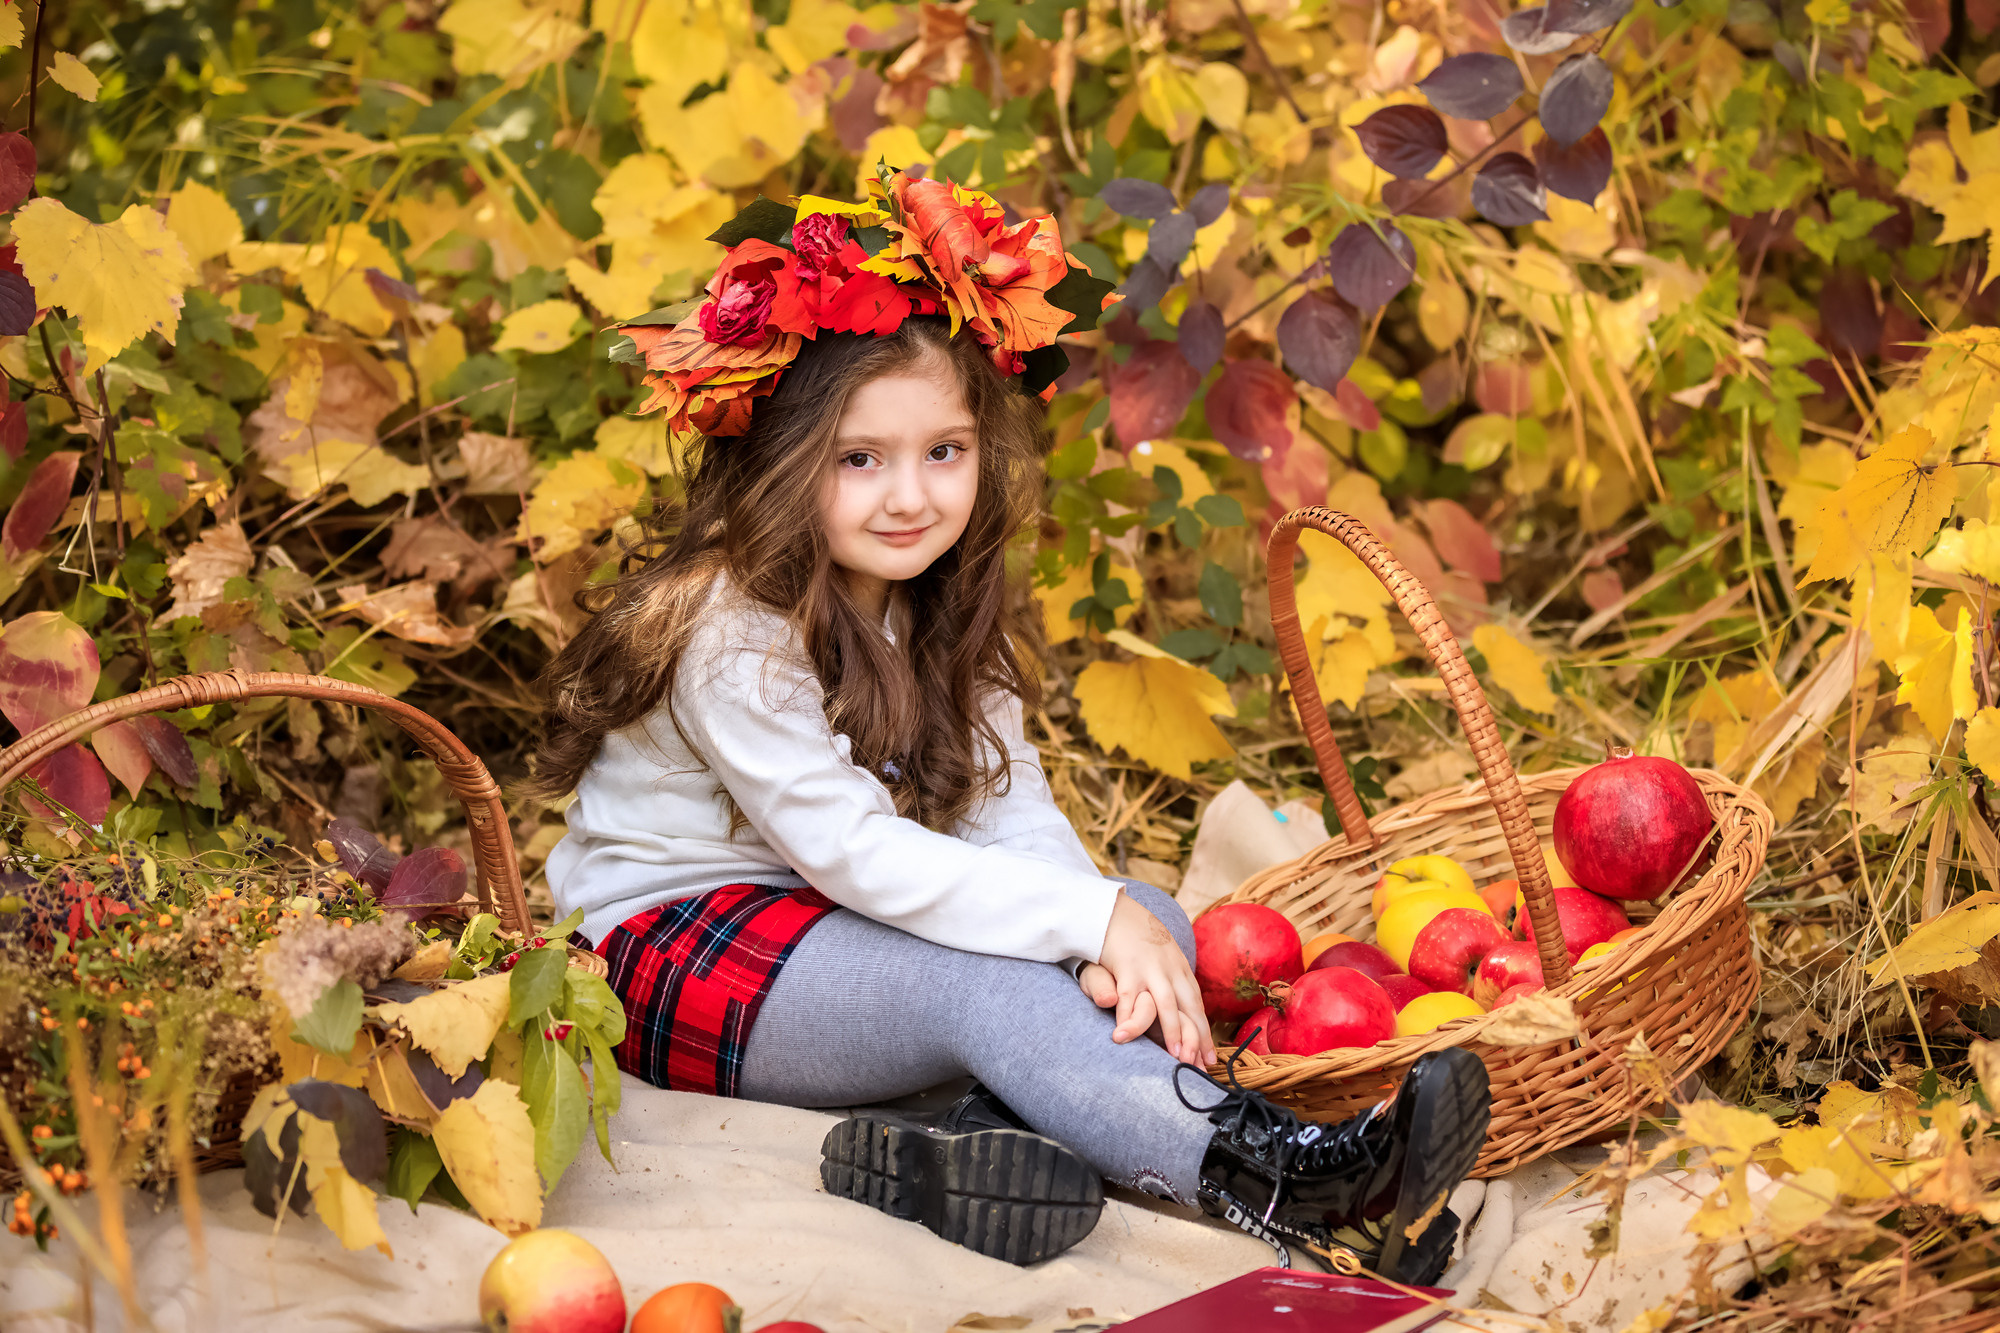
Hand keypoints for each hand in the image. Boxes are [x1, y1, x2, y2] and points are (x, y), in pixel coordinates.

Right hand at [1093, 889, 1215, 1065]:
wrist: (1115, 910)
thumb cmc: (1136, 938)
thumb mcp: (1160, 956)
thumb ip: (1169, 979)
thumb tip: (1183, 1007)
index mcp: (1179, 968)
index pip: (1196, 1004)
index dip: (1204, 1031)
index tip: (1210, 1057)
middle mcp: (1170, 969)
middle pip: (1188, 1007)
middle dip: (1196, 1037)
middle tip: (1201, 1065)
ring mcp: (1150, 968)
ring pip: (1166, 1005)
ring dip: (1172, 1032)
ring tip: (1176, 1057)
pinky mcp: (1128, 967)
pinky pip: (1130, 998)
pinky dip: (1129, 1019)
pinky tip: (1127, 1038)